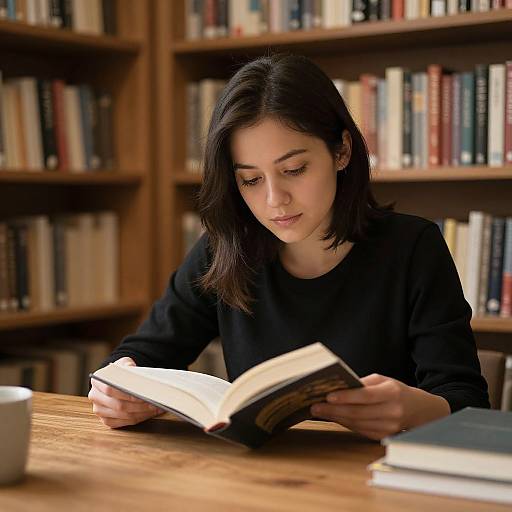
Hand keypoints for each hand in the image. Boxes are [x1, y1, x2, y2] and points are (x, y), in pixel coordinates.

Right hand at [88, 356, 164, 427]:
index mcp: (97, 381)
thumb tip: (132, 369)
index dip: (128, 394)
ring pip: (122, 415)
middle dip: (139, 405)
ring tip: (156, 408)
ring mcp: (99, 410)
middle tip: (154, 403)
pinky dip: (139, 418)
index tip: (143, 394)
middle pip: (118, 405)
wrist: (115, 381)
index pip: (111, 389)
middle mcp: (95, 397)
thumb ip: (127, 364)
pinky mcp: (106, 420)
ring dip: (141, 413)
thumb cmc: (120, 373)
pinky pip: (124, 423)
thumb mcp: (123, 363)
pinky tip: (150, 413)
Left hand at [310, 373, 449, 440]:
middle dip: (333, 409)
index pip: (365, 396)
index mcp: (392, 393)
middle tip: (315, 406)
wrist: (418, 410)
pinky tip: (333, 417)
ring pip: (356, 423)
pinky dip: (345, 423)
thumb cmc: (396, 391)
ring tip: (319, 411)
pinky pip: (359, 430)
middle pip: (358, 412)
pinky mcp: (383, 436)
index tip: (328, 396)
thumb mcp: (383, 380)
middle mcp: (391, 412)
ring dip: (336, 417)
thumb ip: (363, 383)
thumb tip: (339, 386)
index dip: (346, 397)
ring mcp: (388, 427)